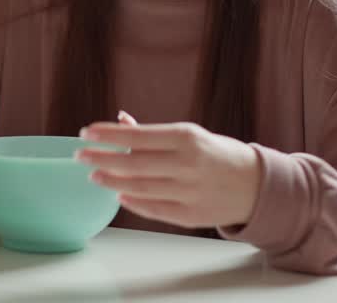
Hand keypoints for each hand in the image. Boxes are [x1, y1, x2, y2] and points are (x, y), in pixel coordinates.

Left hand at [77, 111, 260, 228]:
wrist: (257, 186)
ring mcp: (190, 192)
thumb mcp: (189, 135)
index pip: (138, 136)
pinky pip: (154, 209)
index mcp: (187, 138)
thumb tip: (120, 120)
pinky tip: (119, 194)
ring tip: (94, 175)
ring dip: (112, 181)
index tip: (85, 133)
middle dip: (102, 159)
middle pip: (134, 164)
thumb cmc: (216, 155)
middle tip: (80, 156)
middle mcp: (188, 164)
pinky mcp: (192, 216)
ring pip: (140, 188)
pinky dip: (133, 202)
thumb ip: (152, 132)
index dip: (109, 135)